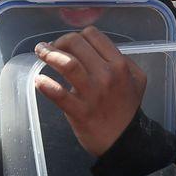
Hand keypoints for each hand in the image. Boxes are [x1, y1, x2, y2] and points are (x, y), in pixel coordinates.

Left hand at [33, 27, 145, 157]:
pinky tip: (38, 80)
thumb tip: (103, 50)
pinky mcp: (79, 111)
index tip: (69, 45)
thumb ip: (125, 61)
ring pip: (67, 64)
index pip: (92, 35)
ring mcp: (92, 93)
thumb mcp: (137, 80)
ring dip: (48, 54)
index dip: (77, 36)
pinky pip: (58, 94)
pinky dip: (45, 85)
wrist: (124, 140)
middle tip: (51, 48)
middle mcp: (106, 75)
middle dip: (59, 42)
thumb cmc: (127, 109)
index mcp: (119, 64)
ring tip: (40, 53)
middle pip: (76, 43)